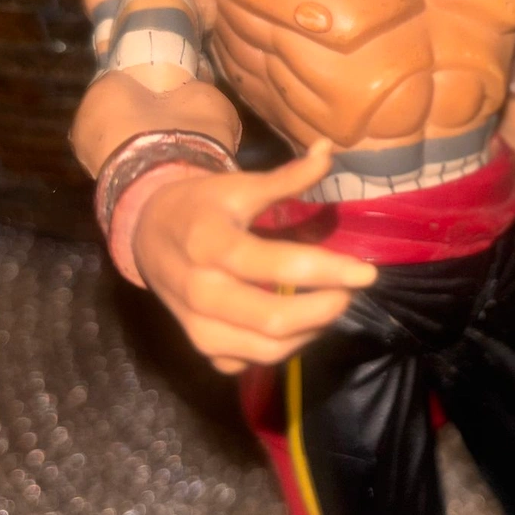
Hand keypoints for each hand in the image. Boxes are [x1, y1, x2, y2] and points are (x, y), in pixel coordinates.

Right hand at [131, 139, 376, 373]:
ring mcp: (197, 326)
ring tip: (332, 304)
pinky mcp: (202, 349)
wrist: (147, 234)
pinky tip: (302, 325)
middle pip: (272, 319)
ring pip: (266, 350)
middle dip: (324, 308)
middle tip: (351, 290)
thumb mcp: (238, 186)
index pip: (276, 265)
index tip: (367, 272)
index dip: (328, 271)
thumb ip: (286, 178)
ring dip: (311, 331)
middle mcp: (199, 291)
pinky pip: (252, 362)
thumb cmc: (202, 206)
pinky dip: (285, 348)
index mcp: (209, 244)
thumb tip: (327, 151)